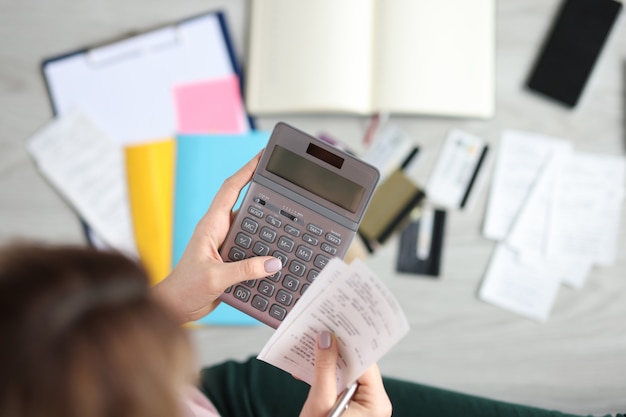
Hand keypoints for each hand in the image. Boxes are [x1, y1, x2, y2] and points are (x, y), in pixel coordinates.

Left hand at [152, 151, 282, 322]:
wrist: (176, 307)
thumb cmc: (185, 289)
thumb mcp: (216, 278)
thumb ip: (245, 270)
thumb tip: (273, 263)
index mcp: (211, 225)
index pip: (231, 189)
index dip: (247, 170)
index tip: (262, 156)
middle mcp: (219, 230)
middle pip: (244, 203)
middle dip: (262, 191)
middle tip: (283, 183)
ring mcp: (225, 244)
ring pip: (250, 225)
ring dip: (266, 220)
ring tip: (288, 215)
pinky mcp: (230, 258)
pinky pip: (251, 244)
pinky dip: (264, 244)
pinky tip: (278, 248)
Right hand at [299, 332, 391, 416]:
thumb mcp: (320, 402)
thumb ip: (324, 369)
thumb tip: (326, 339)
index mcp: (377, 402)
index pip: (366, 362)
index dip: (350, 343)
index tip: (336, 326)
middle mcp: (375, 402)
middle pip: (357, 365)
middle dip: (337, 350)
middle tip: (321, 332)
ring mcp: (364, 405)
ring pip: (347, 373)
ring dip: (328, 362)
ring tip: (311, 348)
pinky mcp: (352, 407)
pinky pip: (341, 383)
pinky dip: (326, 375)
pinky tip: (309, 368)